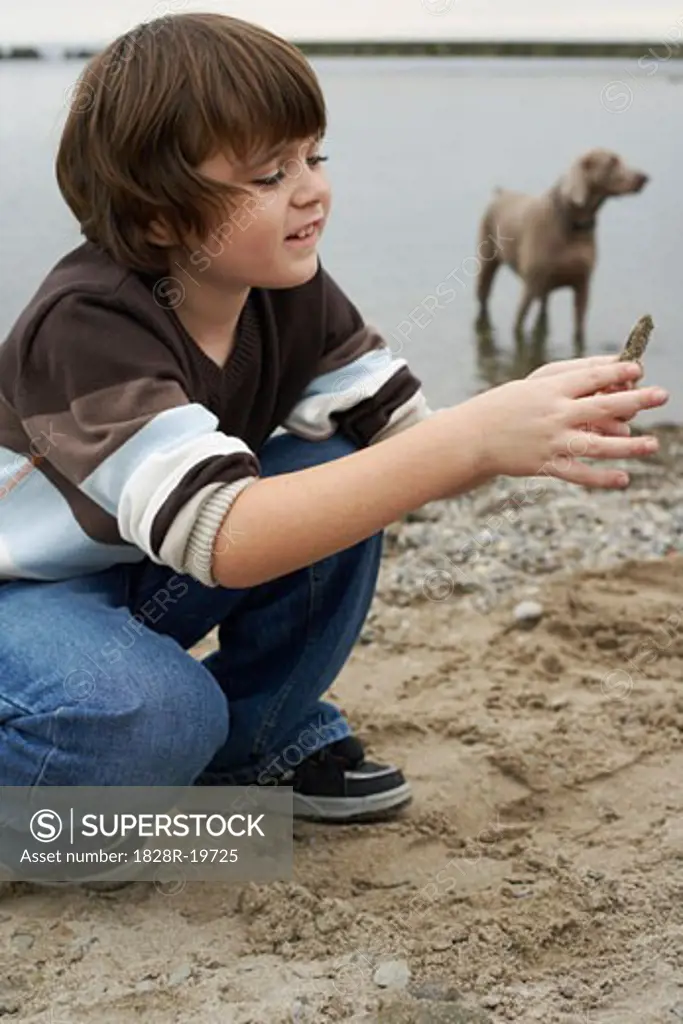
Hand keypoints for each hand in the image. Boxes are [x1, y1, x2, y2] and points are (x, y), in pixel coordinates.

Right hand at [463, 359, 667, 487]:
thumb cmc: (506, 406)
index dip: (618, 372)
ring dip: (629, 446)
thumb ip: (567, 379)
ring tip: (653, 445)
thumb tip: (607, 375)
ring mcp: (551, 442)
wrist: (471, 437)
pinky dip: (602, 478)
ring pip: (598, 445)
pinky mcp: (545, 465)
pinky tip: (623, 478)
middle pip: (603, 406)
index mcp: (550, 389)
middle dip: (636, 400)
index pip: (591, 377)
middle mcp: (554, 414)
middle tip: (662, 395)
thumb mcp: (533, 385)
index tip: (639, 369)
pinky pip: (579, 474)